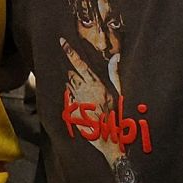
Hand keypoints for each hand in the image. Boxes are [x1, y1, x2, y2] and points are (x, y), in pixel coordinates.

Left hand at [61, 37, 120, 167]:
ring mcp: (77, 101)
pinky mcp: (71, 111)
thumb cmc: (117, 116)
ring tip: (88, 96)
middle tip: (86, 84)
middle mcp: (84, 90)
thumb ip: (115, 74)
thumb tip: (116, 57)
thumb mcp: (120, 93)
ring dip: (75, 87)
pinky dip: (75, 100)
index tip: (62, 41)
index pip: (80, 63)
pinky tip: (85, 106)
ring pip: (70, 86)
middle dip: (75, 74)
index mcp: (97, 84)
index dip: (70, 51)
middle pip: (72, 74)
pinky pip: (70, 100)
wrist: (110, 140)